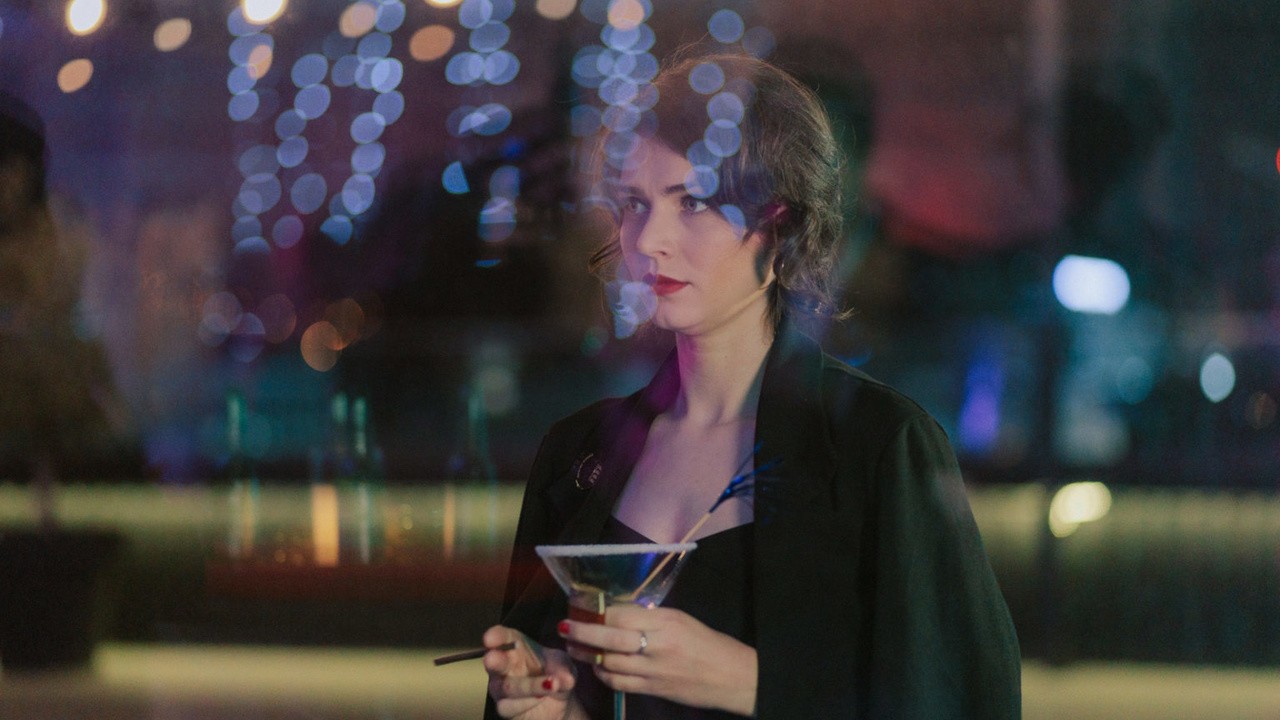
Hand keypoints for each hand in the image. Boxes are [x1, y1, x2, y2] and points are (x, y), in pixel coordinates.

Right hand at [482, 625, 585, 719]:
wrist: (558, 703)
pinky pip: (509, 706)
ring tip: (552, 684)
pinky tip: (541, 698)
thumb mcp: (564, 666)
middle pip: (494, 661)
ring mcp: (502, 687)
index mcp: (517, 646)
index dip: (496, 636)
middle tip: (492, 658)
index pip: (504, 637)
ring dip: (530, 686)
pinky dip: (527, 703)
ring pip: (507, 687)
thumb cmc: (556, 673)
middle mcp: (505, 665)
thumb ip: (563, 668)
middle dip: (494, 659)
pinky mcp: (505, 707)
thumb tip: (567, 678)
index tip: (491, 637)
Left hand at [558, 606, 756, 716]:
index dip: (598, 612)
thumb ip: (649, 617)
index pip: (622, 616)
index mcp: (666, 623)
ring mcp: (653, 671)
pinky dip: (602, 673)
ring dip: (586, 654)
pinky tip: (596, 666)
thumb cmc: (706, 643)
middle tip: (564, 626)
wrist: (730, 676)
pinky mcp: (652, 690)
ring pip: (609, 663)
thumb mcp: (680, 620)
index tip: (583, 607)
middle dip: (582, 632)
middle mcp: (657, 646)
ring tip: (574, 646)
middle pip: (610, 639)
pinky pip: (618, 682)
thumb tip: (616, 612)